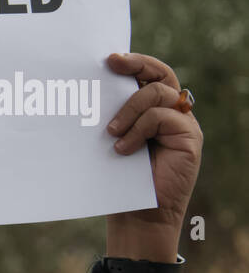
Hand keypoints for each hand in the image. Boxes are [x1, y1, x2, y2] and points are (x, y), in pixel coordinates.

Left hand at [104, 51, 200, 236]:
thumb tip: (83, 90)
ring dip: (129, 108)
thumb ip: (109, 116)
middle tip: (111, 63)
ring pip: (158, 93)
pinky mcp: (190, 139)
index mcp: (154, 110)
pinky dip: (139, 129)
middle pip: (162, 74)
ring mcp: (183, 125)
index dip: (134, 62)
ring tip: (110, 132)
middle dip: (137, 64)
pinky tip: (122, 148)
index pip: (150, 74)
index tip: (108, 58)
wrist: (136, 214)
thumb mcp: (110, 140)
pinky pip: (163, 118)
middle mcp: (172, 113)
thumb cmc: (118, 179)